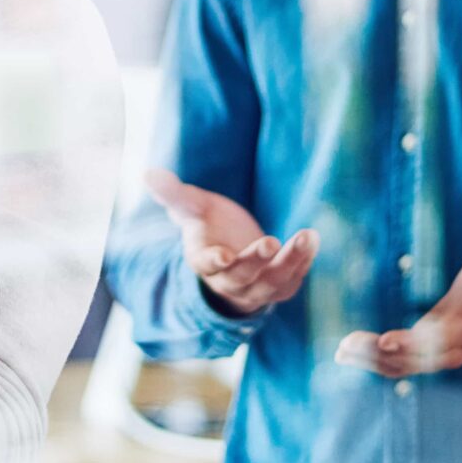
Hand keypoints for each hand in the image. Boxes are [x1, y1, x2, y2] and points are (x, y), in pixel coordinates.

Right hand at [145, 168, 315, 318]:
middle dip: (256, 261)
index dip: (215, 262)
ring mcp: (254, 288)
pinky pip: (291, 283)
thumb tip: (149, 174)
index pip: (206, 265)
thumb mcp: (192, 207)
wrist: (231, 254)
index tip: (223, 256)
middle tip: (270, 241)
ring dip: (290, 262)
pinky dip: (302, 265)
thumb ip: (174, 193)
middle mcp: (227, 280)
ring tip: (306, 236)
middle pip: (241, 277)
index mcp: (202, 260)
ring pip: (271, 283)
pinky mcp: (277, 289)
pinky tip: (312, 242)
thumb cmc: (209, 226)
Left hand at [332, 241, 461, 376]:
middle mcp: (450, 350)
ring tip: (342, 351)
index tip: (386, 341)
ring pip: (401, 366)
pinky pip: (397, 364)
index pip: (436, 341)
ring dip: (371, 361)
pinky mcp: (427, 354)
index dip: (412, 343)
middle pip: (411, 360)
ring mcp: (438, 356)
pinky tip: (347, 354)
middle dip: (378, 355)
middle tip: (347, 345)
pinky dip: (374, 361)